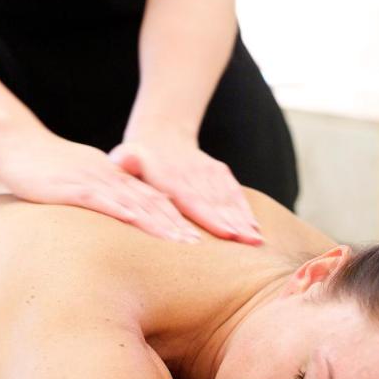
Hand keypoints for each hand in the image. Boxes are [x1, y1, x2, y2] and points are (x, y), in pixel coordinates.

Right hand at [0, 129, 201, 242]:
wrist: (17, 143)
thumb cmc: (45, 166)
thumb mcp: (80, 181)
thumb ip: (101, 195)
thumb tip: (120, 215)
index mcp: (114, 176)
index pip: (151, 197)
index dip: (175, 217)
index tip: (196, 236)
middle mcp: (109, 177)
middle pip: (150, 201)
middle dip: (176, 224)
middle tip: (198, 245)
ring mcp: (92, 180)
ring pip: (132, 201)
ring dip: (158, 221)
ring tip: (179, 240)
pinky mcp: (71, 187)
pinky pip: (100, 199)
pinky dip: (121, 209)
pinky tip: (136, 220)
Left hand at [109, 132, 261, 245]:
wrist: (162, 135)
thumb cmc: (137, 159)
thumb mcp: (126, 157)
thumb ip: (125, 162)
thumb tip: (121, 161)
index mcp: (169, 175)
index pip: (192, 199)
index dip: (210, 217)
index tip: (225, 233)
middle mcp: (193, 173)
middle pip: (216, 202)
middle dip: (234, 223)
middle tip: (249, 243)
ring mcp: (209, 172)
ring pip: (228, 199)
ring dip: (243, 219)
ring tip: (256, 240)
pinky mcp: (219, 172)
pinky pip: (234, 193)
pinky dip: (245, 210)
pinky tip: (255, 228)